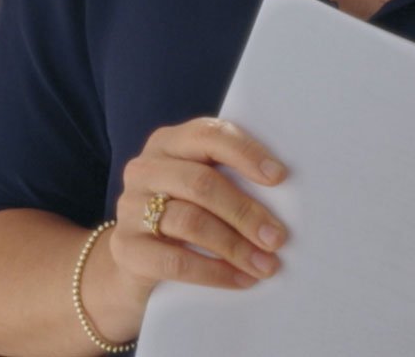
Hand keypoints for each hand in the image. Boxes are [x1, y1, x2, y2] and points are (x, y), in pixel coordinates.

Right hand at [108, 117, 290, 300]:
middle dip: (245, 211)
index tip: (279, 177)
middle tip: (277, 238)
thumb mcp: (198, 190)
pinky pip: (175, 260)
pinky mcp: (127, 248)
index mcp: (168, 143)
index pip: (207, 135)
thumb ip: (227, 180)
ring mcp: (130, 208)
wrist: (136, 260)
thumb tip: (287, 200)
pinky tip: (241, 279)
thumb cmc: (183, 216)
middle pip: (200, 183)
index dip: (245, 153)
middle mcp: (144, 169)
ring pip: (190, 221)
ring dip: (235, 246)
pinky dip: (214, 272)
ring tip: (265, 264)